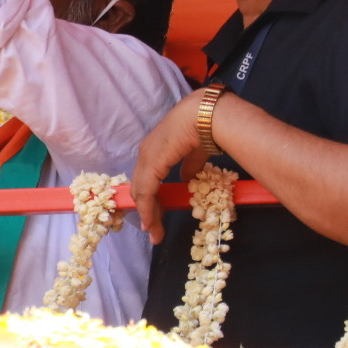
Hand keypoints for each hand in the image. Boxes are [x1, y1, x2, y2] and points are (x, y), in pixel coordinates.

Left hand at [130, 92, 210, 243]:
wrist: (207, 115)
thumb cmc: (204, 128)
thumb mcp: (194, 153)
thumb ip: (189, 167)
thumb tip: (188, 180)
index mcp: (155, 150)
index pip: (147, 180)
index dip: (149, 200)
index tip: (154, 219)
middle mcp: (146, 154)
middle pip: (140, 188)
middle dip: (147, 211)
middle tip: (153, 231)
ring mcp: (147, 157)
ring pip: (141, 192)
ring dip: (148, 214)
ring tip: (154, 232)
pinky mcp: (152, 162)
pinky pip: (146, 190)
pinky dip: (147, 208)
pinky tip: (151, 221)